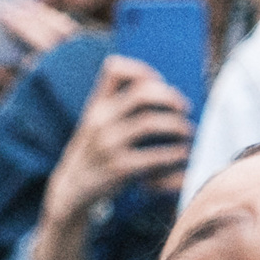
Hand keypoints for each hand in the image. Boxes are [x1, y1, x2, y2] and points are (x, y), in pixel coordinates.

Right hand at [44, 57, 192, 229]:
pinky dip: (175, 153)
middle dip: (169, 97)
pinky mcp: (119, 168)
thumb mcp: (96, 124)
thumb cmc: (94, 152)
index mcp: (96, 105)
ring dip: (177, 125)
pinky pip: (155, 155)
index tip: (160, 81)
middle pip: (141, 93)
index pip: (114, 69)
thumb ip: (117, 107)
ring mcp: (108, 144)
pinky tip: (182, 153)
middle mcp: (100, 120)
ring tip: (188, 131)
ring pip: (150, 122)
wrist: (71, 190)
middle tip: (184, 107)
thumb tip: (163, 93)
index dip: (142, 70)